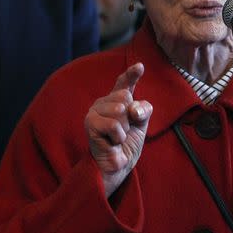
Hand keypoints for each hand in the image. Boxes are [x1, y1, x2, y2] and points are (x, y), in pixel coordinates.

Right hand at [85, 63, 152, 197]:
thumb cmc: (128, 144)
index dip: (131, 74)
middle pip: (126, 96)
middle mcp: (104, 102)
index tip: (140, 66)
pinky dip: (118, 137)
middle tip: (123, 131)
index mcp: (117, 100)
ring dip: (124, 129)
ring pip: (120, 110)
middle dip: (131, 117)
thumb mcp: (141, 123)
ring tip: (117, 138)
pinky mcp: (90, 123)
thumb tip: (131, 109)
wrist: (117, 166)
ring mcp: (95, 111)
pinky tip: (111, 142)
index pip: (124, 83)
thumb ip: (142, 110)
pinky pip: (114, 125)